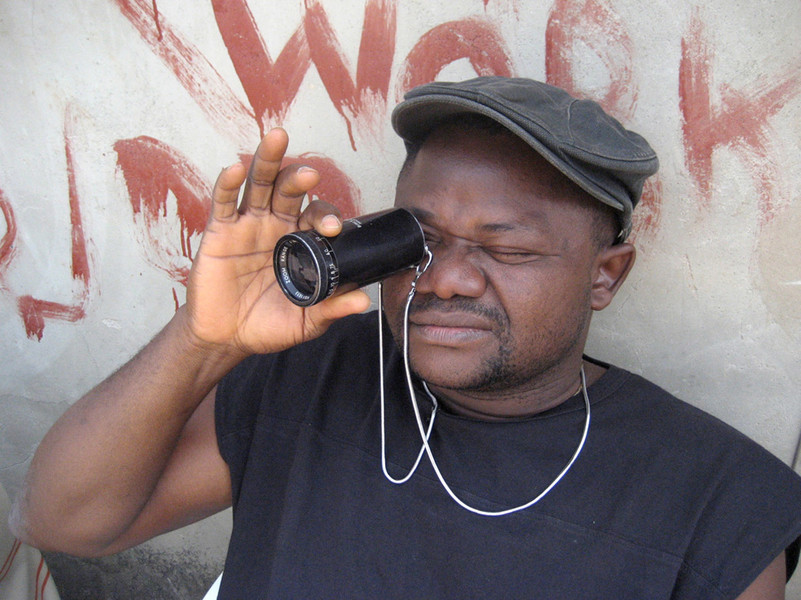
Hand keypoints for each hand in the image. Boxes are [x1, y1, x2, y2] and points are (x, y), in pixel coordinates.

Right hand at [183, 128, 370, 356]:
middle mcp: (276, 225)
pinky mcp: (220, 231)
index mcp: (301, 241)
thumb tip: (364, 302)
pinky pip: (223, 202)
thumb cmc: (269, 325)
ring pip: (258, 183)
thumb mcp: (307, 321)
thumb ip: (333, 309)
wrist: (227, 338)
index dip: (326, 217)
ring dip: (267, 160)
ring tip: (277, 138)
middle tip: (310, 176)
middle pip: (289, 189)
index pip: (317, 216)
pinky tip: (234, 169)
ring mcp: (248, 224)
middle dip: (299, 178)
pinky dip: (226, 184)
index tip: (333, 230)